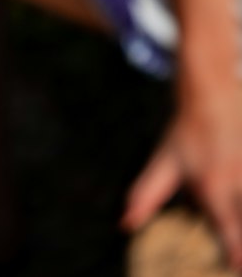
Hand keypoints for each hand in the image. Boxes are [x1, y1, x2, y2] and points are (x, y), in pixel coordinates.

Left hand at [124, 100, 241, 268]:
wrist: (212, 97)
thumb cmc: (186, 134)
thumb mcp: (164, 163)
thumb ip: (146, 195)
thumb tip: (125, 224)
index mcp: (212, 185)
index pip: (226, 224)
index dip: (235, 249)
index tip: (237, 266)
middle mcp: (238, 180)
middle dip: (241, 237)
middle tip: (237, 260)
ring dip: (240, 210)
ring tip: (234, 234)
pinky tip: (238, 197)